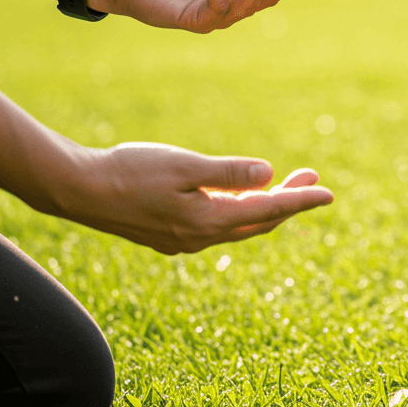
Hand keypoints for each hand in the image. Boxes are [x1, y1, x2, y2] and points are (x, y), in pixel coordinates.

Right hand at [50, 142, 334, 253]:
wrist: (78, 190)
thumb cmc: (130, 171)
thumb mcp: (184, 166)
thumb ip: (228, 172)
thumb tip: (268, 174)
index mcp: (208, 221)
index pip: (269, 212)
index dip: (301, 201)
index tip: (329, 193)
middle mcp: (201, 238)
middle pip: (259, 222)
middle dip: (289, 200)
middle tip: (312, 176)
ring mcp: (185, 240)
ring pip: (239, 226)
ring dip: (265, 204)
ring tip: (286, 183)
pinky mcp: (171, 235)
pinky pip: (218, 226)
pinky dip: (239, 210)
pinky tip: (242, 195)